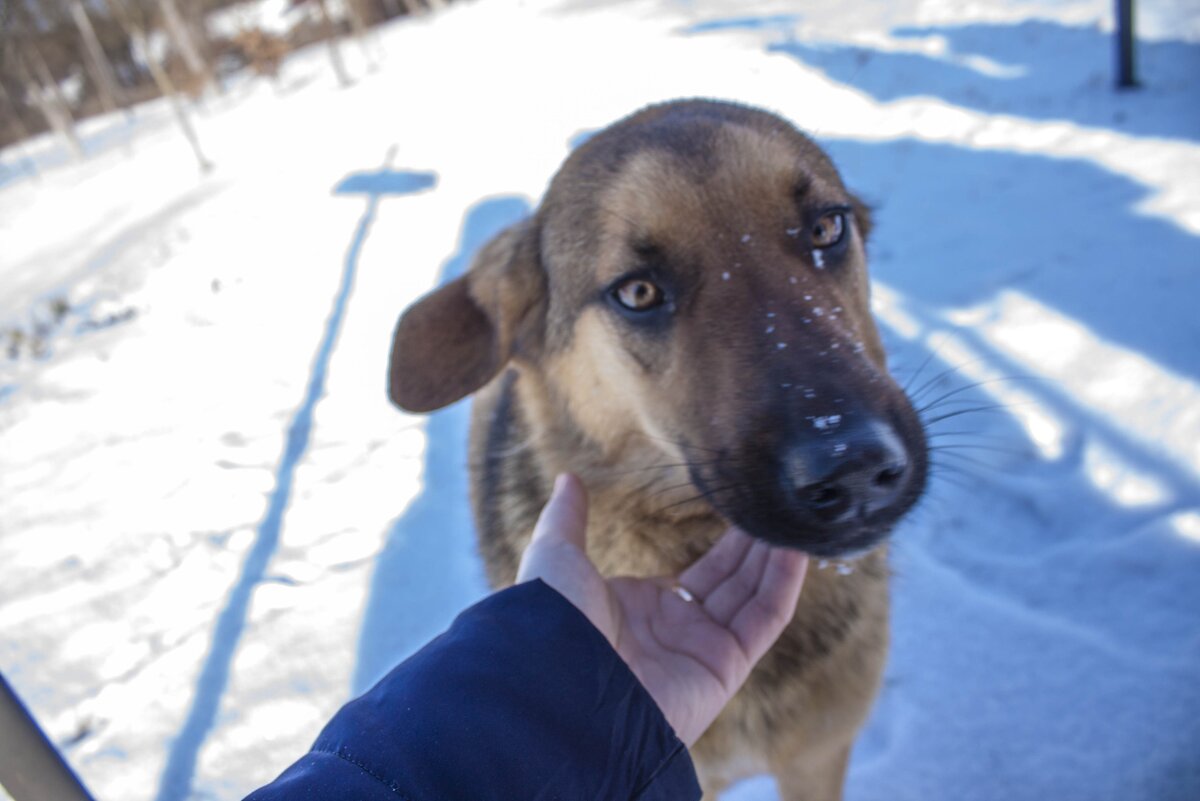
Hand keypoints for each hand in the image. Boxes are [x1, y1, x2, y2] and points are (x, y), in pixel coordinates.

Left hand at [516, 474, 808, 745]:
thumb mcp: (556, 558)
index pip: (700, 573)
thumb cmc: (554, 623)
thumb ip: (568, 520)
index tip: (747, 511)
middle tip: (778, 507)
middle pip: (732, 582)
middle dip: (757, 546)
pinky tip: (797, 549)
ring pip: (753, 597)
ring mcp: (702, 650)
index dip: (728, 545)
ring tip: (793, 518)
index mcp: (640, 608)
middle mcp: (676, 631)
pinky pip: (763, 621)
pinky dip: (783, 586)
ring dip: (776, 559)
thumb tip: (568, 479)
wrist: (563, 684)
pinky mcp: (724, 667)